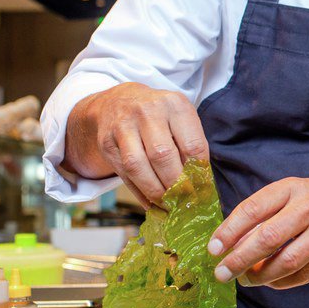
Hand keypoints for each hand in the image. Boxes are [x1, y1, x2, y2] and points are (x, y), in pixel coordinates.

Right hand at [64, 82, 208, 207]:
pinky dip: (139, 193)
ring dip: (155, 192)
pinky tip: (151, 203)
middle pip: (163, 156)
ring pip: (138, 166)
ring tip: (168, 205)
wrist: (119, 101)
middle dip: (175, 185)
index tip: (202, 191)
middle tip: (184, 202)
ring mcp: (123, 126)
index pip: (193, 145)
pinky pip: (124, 173)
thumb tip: (201, 185)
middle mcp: (148, 112)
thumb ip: (191, 145)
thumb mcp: (180, 119)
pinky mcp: (106, 142)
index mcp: (175, 105)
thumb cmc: (160, 115)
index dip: (198, 173)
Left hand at [209, 176, 308, 288]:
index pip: (254, 209)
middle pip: (269, 238)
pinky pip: (305, 274)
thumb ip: (263, 214)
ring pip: (288, 260)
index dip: (229, 231)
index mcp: (292, 188)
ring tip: (246, 280)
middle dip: (240, 259)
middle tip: (222, 273)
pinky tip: (270, 281)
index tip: (213, 249)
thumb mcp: (291, 194)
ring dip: (261, 275)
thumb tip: (229, 245)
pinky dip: (282, 282)